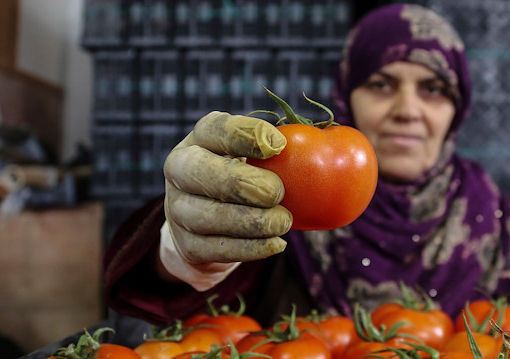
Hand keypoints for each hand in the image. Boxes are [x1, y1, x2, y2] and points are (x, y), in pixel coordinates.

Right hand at [163, 111, 291, 264]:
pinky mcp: (187, 244)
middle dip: (241, 182)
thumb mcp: (256, 155)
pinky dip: (249, 248)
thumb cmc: (247, 175)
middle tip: (276, 192)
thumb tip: (332, 143)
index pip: (215, 129)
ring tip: (283, 222)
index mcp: (200, 138)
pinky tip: (276, 244)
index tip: (278, 145)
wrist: (209, 220)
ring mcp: (178, 208)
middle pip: (201, 172)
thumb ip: (281, 149)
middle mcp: (181, 169)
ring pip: (206, 216)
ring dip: (249, 221)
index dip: (245, 135)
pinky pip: (217, 249)